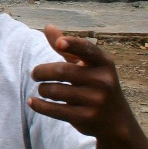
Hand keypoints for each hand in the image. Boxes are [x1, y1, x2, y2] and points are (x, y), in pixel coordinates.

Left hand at [28, 26, 135, 141]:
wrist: (116, 121)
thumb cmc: (96, 85)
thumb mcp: (87, 66)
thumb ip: (68, 48)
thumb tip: (48, 27)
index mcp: (104, 63)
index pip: (87, 49)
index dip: (73, 45)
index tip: (59, 43)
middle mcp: (103, 81)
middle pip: (61, 71)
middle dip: (41, 72)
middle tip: (35, 74)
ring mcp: (96, 101)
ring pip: (55, 91)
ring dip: (42, 89)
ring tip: (43, 89)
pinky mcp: (87, 118)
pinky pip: (54, 109)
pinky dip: (39, 105)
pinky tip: (32, 102)